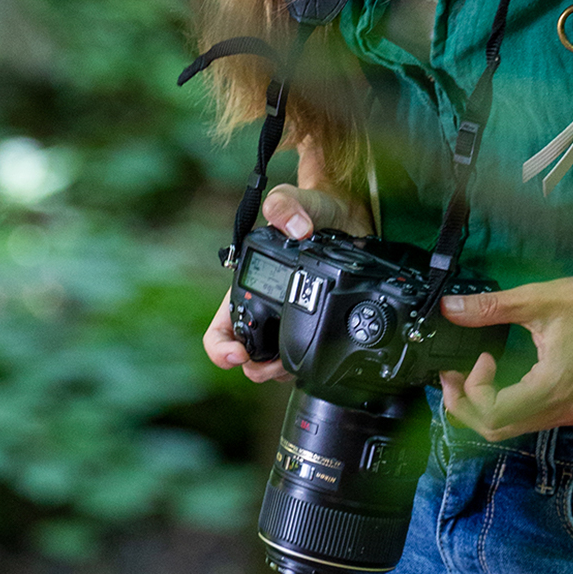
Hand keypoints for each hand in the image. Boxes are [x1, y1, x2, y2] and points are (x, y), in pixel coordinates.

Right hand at [201, 180, 372, 382]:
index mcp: (248, 285)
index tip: (239, 354)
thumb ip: (287, 205)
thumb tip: (294, 228)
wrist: (350, 217)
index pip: (221, 330)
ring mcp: (288, 321)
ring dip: (281, 372)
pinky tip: (320, 358)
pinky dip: (306, 366)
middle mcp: (264, 308)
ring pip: (273, 365)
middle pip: (247, 358)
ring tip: (298, 364)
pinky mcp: (314, 327)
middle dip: (258, 369)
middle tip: (278, 366)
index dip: (221, 349)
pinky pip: (303, 359)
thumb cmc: (316, 210)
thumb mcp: (300, 201)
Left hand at [437, 257, 572, 440]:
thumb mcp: (537, 298)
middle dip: (468, 406)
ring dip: (488, 408)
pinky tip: (505, 379)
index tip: (478, 357)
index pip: (493, 414)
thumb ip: (489, 307)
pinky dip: (511, 406)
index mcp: (553, 388)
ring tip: (474, 376)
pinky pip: (536, 419)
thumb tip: (449, 307)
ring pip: (517, 427)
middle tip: (454, 376)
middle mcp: (564, 409)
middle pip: (499, 429)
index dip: (470, 391)